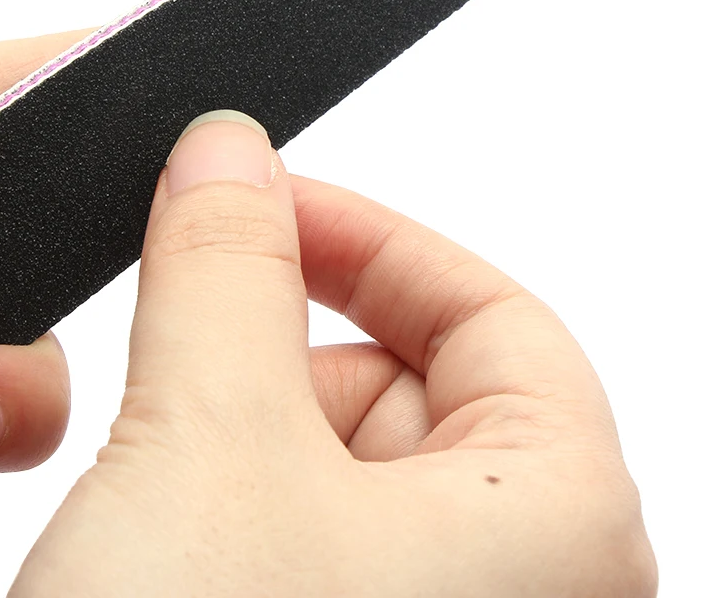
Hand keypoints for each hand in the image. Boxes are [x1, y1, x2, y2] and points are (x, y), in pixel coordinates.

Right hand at [11, 111, 656, 596]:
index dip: (369, 239)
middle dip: (274, 353)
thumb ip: (226, 267)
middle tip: (174, 366)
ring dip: (224, 436)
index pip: (487, 308)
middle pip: (397, 381)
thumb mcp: (207, 444)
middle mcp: (512, 589)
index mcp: (557, 522)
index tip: (262, 202)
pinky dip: (210, 501)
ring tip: (149, 499)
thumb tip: (230, 151)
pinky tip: (150, 553)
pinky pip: (281, 532)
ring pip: (324, 461)